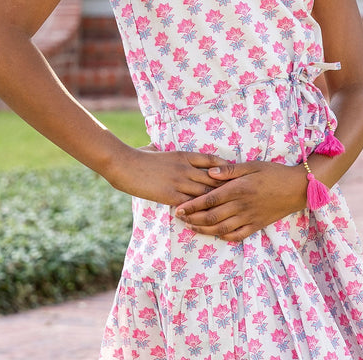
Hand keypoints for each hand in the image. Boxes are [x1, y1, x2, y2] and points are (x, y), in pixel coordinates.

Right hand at [106, 146, 228, 207]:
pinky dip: (200, 211)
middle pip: (213, 178)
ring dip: (216, 201)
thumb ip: (161, 148)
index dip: (224, 167)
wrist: (125, 165)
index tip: (232, 173)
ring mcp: (179, 182)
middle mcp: (186, 168)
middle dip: (225, 187)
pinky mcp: (171, 195)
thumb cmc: (138, 155)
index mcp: (184, 155)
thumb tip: (155, 146)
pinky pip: (191, 204)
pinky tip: (206, 217)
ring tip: (227, 209)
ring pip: (205, 192)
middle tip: (237, 194)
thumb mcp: (155, 148)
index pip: (211, 159)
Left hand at [174, 160, 306, 241]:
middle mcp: (241, 206)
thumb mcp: (251, 165)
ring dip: (204, 230)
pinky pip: (237, 236)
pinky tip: (215, 234)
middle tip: (179, 218)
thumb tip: (209, 173)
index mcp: (238, 189)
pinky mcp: (256, 226)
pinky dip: (224, 237)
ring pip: (221, 229)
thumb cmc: (273, 173)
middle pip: (212, 217)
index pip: (209, 199)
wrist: (297, 188)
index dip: (192, 206)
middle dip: (193, 219)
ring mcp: (249, 218)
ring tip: (191, 227)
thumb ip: (229, 170)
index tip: (178, 208)